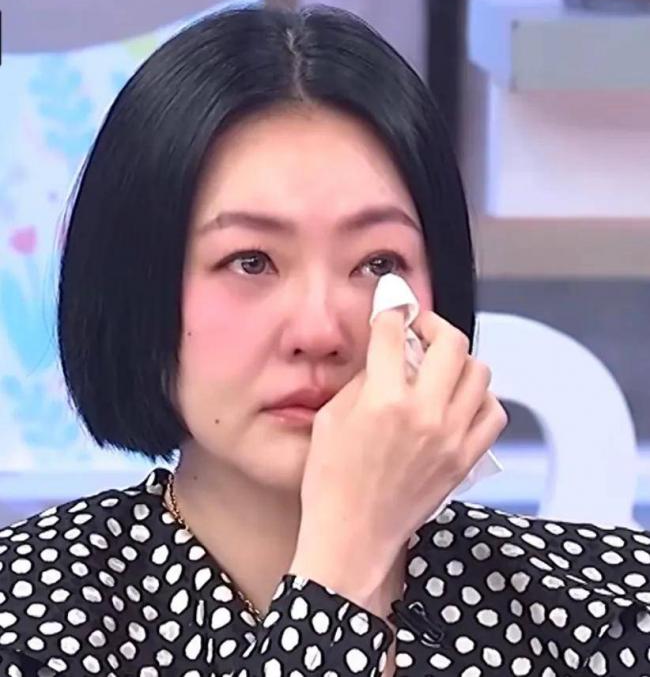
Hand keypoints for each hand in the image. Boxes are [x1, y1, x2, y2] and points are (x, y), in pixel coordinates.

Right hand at [291, 308, 507, 595]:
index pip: (394, 332)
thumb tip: (387, 354)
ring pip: (479, 373)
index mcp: (383, 400)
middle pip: (451, 342)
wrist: (352, 536)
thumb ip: (363, 380)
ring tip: (439, 366)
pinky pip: (493, 412)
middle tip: (419, 328)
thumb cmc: (330, 481)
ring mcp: (452, 437)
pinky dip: (479, 398)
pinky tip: (458, 400)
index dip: (391, 308)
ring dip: (458, 360)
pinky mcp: (466, 459)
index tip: (392, 303)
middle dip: (433, 324)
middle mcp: (425, 414)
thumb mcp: (331, 419)